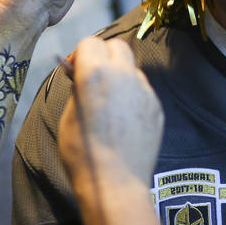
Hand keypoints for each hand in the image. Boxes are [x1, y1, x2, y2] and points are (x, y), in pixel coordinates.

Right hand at [59, 37, 162, 188]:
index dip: (80, 54)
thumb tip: (82, 75)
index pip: (91, 42)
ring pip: (132, 68)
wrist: (116, 182)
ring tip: (108, 102)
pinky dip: (132, 95)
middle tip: (93, 77)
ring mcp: (145, 91)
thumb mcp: (68, 117)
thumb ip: (78, 89)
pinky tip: (123, 119)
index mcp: (96, 74)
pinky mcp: (157, 106)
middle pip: (117, 46)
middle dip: (104, 55)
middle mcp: (125, 76)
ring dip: (120, 75)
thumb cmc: (83, 152)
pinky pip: (143, 90)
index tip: (75, 69)